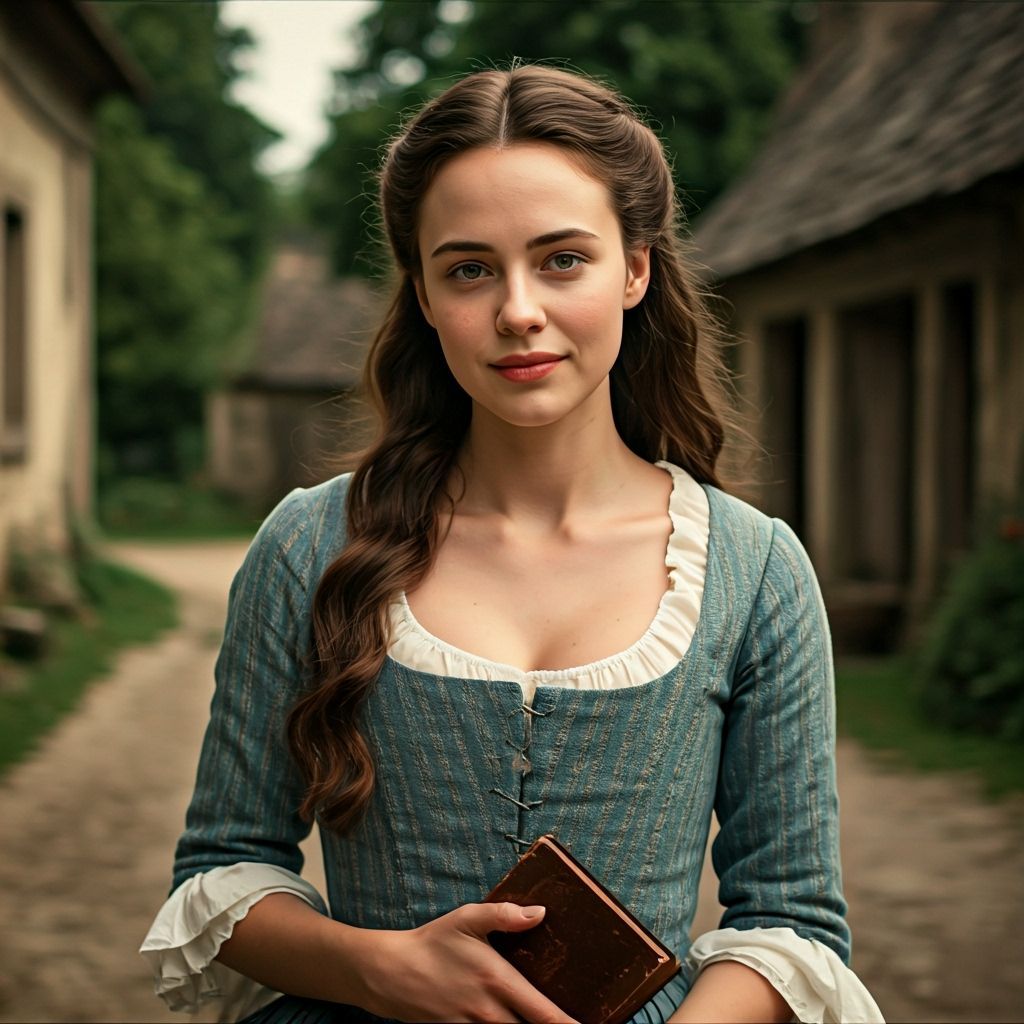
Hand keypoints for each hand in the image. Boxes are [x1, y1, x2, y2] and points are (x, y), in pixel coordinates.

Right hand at [354, 901, 575, 1022]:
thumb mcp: (468, 918)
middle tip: (572, 1023)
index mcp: (499, 981)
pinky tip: (510, 1021)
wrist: (391, 973)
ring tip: (547, 1021)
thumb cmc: (433, 942)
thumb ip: (505, 915)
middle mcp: (491, 1013)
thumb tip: (541, 913)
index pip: (546, 1015)